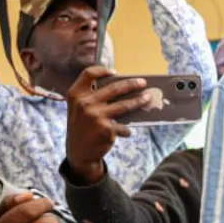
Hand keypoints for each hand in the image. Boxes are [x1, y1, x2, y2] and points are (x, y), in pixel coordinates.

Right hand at [65, 66, 147, 184]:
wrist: (78, 152)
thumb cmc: (82, 127)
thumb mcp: (78, 109)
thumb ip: (91, 97)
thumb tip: (121, 87)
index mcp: (76, 95)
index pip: (88, 74)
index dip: (102, 70)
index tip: (115, 72)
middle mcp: (85, 103)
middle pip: (114, 88)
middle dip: (132, 84)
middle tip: (143, 82)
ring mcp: (96, 116)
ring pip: (125, 105)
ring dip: (138, 101)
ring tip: (147, 98)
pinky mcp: (106, 129)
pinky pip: (124, 126)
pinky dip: (126, 129)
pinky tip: (126, 131)